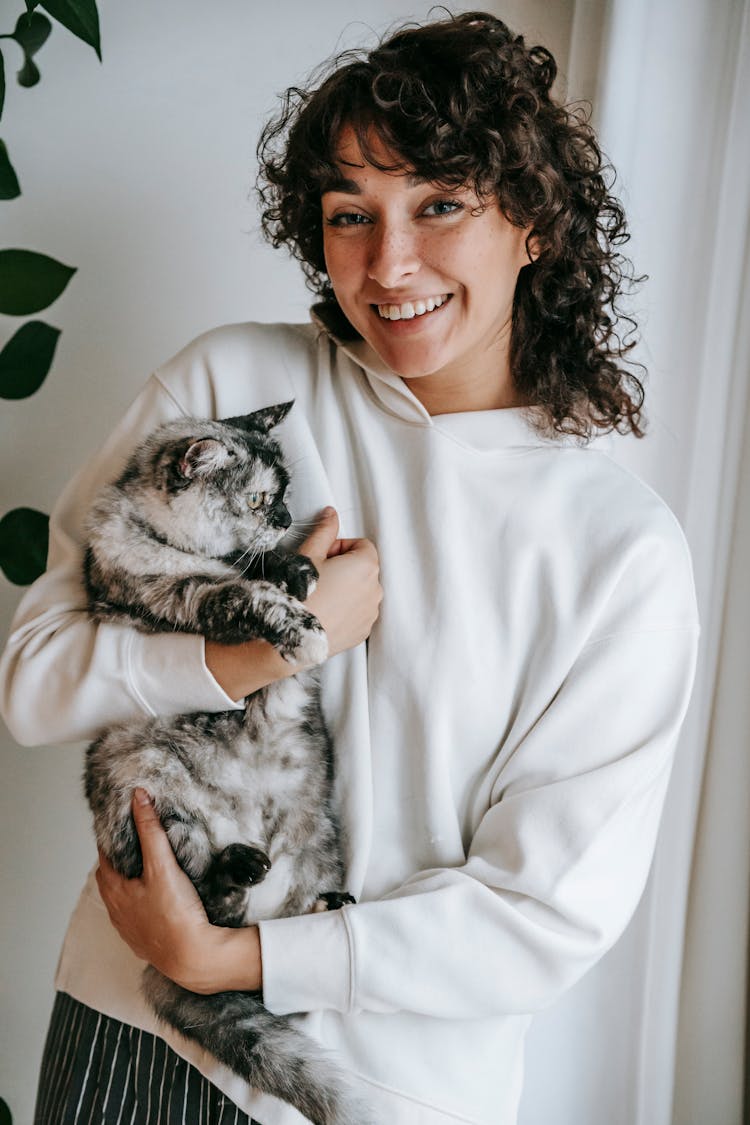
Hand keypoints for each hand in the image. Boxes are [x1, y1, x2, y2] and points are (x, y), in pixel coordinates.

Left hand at [96, 788, 261, 993]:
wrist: (192, 957)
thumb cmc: (175, 913)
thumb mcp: (162, 865)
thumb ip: (150, 831)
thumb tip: (139, 798)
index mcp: (115, 892)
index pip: (104, 859)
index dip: (109, 841)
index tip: (118, 827)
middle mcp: (117, 912)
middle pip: (109, 881)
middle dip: (116, 862)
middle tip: (130, 845)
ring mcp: (130, 930)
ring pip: (120, 902)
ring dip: (126, 886)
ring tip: (141, 871)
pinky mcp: (146, 943)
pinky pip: (135, 920)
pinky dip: (139, 906)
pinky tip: (153, 904)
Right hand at [204, 507, 381, 698]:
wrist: (291, 636)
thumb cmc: (299, 594)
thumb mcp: (308, 554)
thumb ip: (324, 531)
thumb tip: (331, 513)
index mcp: (366, 566)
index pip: (362, 545)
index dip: (340, 547)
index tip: (322, 557)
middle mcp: (375, 590)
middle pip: (363, 568)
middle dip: (344, 567)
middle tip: (317, 576)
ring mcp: (371, 613)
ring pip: (361, 591)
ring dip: (346, 589)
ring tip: (319, 597)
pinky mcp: (363, 632)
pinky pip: (358, 613)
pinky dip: (346, 610)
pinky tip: (324, 613)